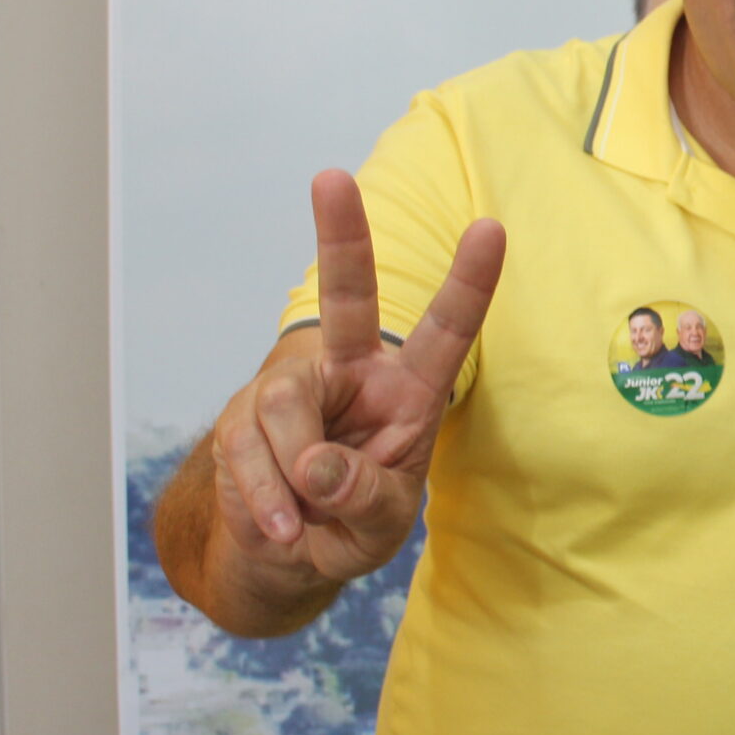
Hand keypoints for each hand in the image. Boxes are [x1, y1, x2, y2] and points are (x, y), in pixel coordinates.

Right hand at [208, 171, 504, 584]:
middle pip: (347, 300)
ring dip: (294, 477)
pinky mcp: (243, 417)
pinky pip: (249, 449)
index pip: (446, 332)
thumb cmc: (350, 524)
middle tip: (330, 178)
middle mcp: (353, 374)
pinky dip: (267, 502)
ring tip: (305, 520)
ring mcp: (293, 390)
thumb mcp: (380, 525)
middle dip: (340, 236)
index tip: (491, 228)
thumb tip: (318, 463)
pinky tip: (282, 528)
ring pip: (287, 407)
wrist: (282, 556)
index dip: (469, 283)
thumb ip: (363, 496)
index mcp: (409, 392)